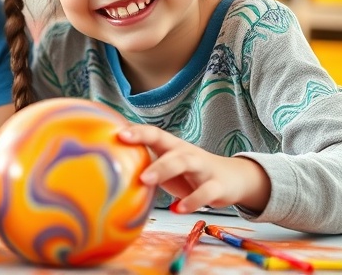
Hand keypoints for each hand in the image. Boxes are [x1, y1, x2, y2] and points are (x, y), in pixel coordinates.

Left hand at [118, 124, 271, 213]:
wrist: (233, 178)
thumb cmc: (190, 173)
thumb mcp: (168, 166)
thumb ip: (145, 165)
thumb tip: (109, 171)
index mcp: (173, 147)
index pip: (154, 134)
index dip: (138, 132)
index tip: (118, 134)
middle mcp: (187, 153)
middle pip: (170, 150)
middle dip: (149, 155)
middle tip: (130, 164)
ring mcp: (203, 168)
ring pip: (185, 163)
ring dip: (164, 170)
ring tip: (146, 181)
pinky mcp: (217, 186)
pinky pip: (205, 193)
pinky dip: (191, 202)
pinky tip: (177, 209)